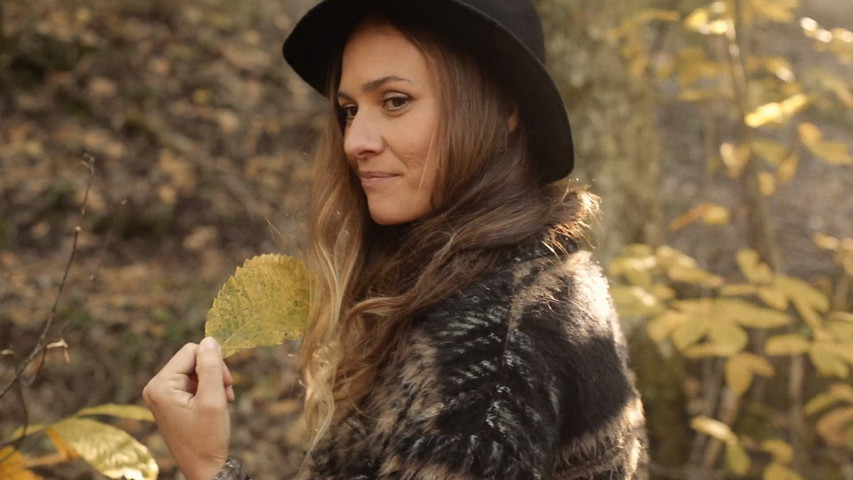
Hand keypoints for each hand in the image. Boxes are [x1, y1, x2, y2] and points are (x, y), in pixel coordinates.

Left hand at [143, 337, 234, 479]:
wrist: (204, 467)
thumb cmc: (207, 437)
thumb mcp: (213, 399)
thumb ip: (211, 367)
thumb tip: (209, 339)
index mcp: (160, 385)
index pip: (191, 351)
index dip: (213, 362)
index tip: (225, 383)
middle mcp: (157, 386)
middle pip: (193, 359)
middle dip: (213, 373)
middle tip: (225, 394)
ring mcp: (163, 394)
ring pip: (197, 370)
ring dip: (213, 383)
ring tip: (222, 402)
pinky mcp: (171, 400)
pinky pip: (194, 382)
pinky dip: (209, 390)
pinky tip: (216, 405)